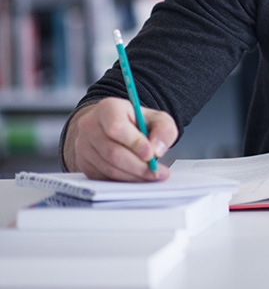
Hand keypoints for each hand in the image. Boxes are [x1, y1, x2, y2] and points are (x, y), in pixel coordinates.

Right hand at [63, 97, 177, 180]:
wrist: (115, 127)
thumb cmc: (136, 122)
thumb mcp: (157, 119)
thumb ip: (164, 130)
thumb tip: (157, 149)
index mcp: (108, 108)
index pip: (117, 127)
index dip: (135, 143)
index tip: (151, 154)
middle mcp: (90, 125)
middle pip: (113, 152)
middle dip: (138, 166)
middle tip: (156, 172)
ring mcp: (83, 145)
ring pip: (108, 167)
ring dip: (132, 175)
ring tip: (150, 175)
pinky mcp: (83, 163)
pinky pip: (103, 176)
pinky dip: (123, 180)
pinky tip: (136, 177)